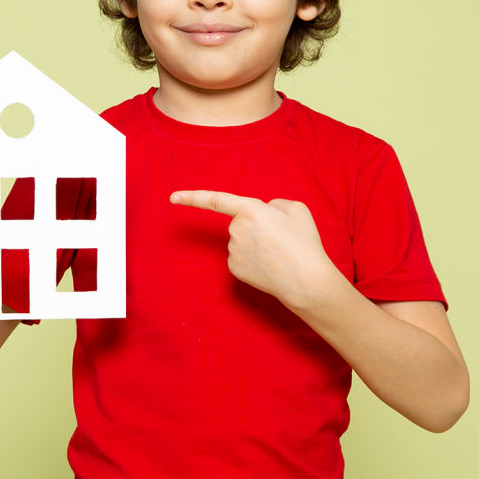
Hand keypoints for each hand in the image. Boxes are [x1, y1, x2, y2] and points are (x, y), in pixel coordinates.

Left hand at [169, 189, 338, 308]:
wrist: (306, 281)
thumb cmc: (304, 243)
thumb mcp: (297, 209)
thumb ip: (275, 204)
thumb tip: (265, 211)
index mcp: (250, 210)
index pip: (216, 200)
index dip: (193, 197)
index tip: (172, 197)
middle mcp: (235, 230)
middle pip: (242, 221)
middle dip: (257, 225)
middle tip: (281, 237)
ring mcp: (232, 251)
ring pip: (242, 240)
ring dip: (257, 243)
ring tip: (279, 252)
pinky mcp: (233, 269)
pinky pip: (241, 256)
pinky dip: (254, 259)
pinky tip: (270, 265)